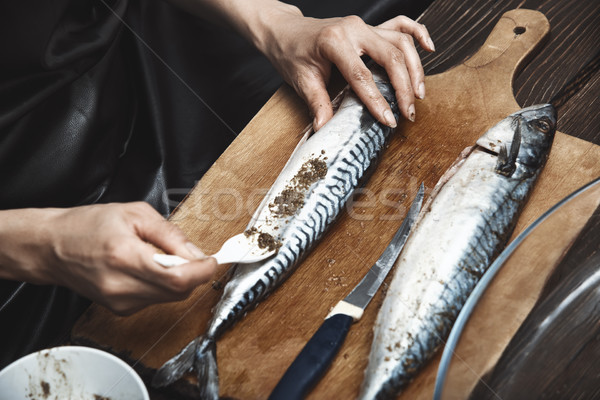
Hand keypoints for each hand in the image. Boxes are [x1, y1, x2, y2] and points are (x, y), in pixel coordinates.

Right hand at [0, 203, 216, 314]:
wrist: (51, 247)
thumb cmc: (87, 225)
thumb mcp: (134, 214)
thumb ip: (171, 235)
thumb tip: (197, 254)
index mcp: (125, 257)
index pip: (178, 278)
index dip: (203, 271)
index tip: (213, 261)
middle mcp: (122, 287)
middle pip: (178, 291)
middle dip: (192, 273)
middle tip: (187, 254)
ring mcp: (119, 302)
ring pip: (169, 297)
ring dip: (176, 279)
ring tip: (157, 256)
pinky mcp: (119, 310)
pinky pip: (155, 299)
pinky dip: (161, 284)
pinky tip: (146, 268)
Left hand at [253, 6, 434, 129]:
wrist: (286, 31)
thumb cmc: (292, 54)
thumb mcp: (301, 81)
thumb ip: (317, 104)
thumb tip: (326, 129)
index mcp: (333, 42)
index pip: (362, 76)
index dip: (377, 101)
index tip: (389, 120)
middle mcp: (353, 29)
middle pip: (390, 57)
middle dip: (403, 87)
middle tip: (409, 112)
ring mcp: (364, 25)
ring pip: (400, 42)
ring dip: (414, 68)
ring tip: (418, 94)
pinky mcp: (370, 27)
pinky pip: (400, 25)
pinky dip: (418, 34)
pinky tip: (429, 49)